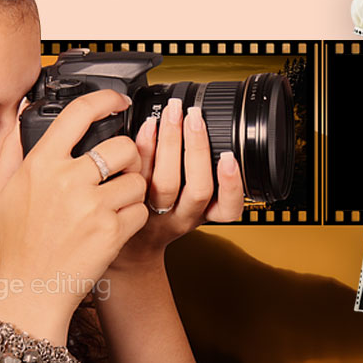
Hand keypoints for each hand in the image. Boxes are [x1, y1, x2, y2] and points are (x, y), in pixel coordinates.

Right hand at [0, 90, 147, 318]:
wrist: (32, 290)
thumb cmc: (19, 241)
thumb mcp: (3, 190)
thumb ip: (13, 146)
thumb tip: (24, 107)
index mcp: (42, 164)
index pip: (79, 114)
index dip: (105, 99)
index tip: (117, 101)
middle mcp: (68, 180)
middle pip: (123, 146)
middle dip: (128, 158)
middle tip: (119, 171)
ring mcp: (92, 206)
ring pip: (138, 179)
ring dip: (132, 190)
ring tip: (113, 203)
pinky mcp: (112, 231)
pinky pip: (141, 209)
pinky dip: (133, 217)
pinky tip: (114, 226)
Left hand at [109, 98, 244, 270]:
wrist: (131, 247)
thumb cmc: (164, 221)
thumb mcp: (192, 205)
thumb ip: (201, 175)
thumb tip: (201, 126)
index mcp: (204, 214)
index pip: (228, 207)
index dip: (231, 184)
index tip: (229, 157)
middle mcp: (182, 215)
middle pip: (197, 189)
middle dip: (198, 149)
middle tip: (195, 117)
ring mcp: (156, 210)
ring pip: (166, 182)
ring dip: (171, 143)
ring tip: (173, 114)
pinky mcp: (131, 201)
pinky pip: (138, 174)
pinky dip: (144, 146)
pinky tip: (147, 126)